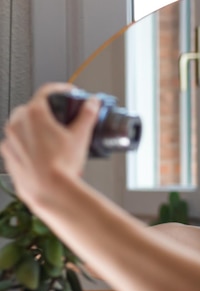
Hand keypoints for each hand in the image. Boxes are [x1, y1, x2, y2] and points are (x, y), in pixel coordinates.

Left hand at [1, 83, 98, 204]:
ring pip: (22, 125)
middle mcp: (17, 124)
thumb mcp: (81, 137)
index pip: (46, 91)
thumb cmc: (62, 167)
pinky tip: (44, 154)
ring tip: (53, 141)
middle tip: (62, 121)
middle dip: (47, 111)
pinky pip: (17, 143)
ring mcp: (9, 140)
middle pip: (32, 108)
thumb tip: (92, 104)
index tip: (68, 92)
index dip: (60, 89)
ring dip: (36, 127)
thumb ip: (88, 115)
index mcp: (34, 114)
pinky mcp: (7, 156)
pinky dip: (28, 144)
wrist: (49, 192)